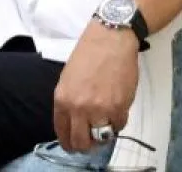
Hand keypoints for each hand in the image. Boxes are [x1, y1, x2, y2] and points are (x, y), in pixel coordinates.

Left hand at [53, 20, 139, 152]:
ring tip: (107, 118)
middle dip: (87, 144)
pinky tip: (117, 107)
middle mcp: (79, 108)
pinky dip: (118, 120)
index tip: (75, 144)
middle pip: (81, 142)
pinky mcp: (119, 106)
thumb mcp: (67, 79)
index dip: (70, 143)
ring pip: (102, 137)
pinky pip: (119, 125)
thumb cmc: (89, 53)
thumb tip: (74, 123)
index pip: (63, 134)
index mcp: (62, 100)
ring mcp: (100, 109)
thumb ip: (69, 103)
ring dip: (105, 132)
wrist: (110, 38)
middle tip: (93, 138)